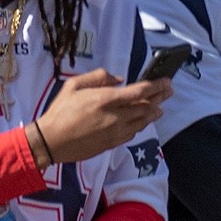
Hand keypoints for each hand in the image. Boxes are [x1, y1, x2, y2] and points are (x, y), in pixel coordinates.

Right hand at [32, 68, 170, 163]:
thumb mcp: (74, 85)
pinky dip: (140, 125)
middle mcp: (115, 117)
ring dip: (153, 113)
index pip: (139, 92)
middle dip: (160, 98)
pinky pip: (132, 134)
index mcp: (106, 99)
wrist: (51, 142)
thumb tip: (118, 79)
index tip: (166, 81)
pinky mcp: (111, 144)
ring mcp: (115, 132)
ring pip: (142, 122)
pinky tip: (142, 122)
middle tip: (169, 91)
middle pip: (146, 107)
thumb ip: (98, 77)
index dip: (156, 86)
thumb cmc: (60, 111)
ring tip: (161, 107)